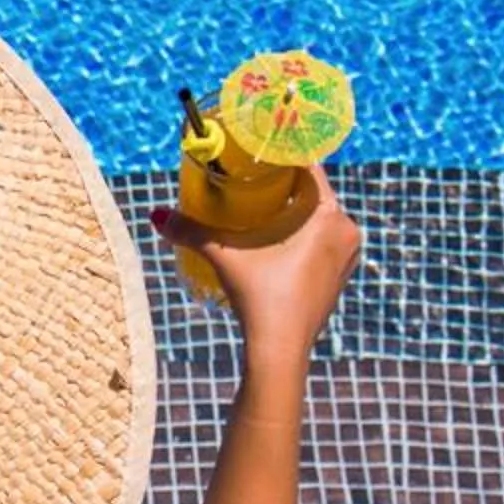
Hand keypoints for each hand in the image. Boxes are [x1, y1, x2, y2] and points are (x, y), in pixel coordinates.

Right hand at [152, 169, 361, 356]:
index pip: (311, 172)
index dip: (285, 158)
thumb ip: (192, 232)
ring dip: (294, 210)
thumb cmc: (263, 299)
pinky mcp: (337, 278)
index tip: (261, 152)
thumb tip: (156, 216)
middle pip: (314, 195)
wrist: (280, 351)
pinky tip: (276, 235)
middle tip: (251, 176)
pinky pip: (322, 241)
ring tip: (260, 203)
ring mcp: (345, 258)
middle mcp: (346, 234)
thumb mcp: (226, 258)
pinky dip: (302, 233)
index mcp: (332, 218)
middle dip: (284, 184)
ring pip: (318, 219)